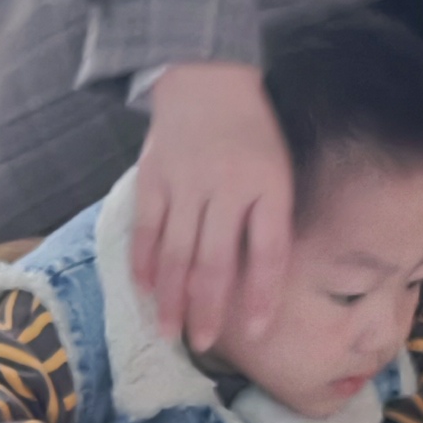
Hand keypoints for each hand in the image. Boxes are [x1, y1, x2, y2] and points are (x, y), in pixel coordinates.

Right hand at [131, 60, 296, 352]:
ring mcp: (185, 181)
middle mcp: (226, 185)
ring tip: (169, 332)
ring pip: (176, 253)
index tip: (257, 333)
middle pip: (215, 261)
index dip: (262, 295)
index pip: (268, 251)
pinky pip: (146, 229)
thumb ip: (270, 222)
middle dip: (209, 308)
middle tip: (204, 343)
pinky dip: (144, 263)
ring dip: (171, 298)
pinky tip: (145, 291)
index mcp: (268, 185)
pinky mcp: (153, 177)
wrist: (207, 79)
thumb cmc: (252, 136)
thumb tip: (260, 289)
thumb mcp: (278, 171)